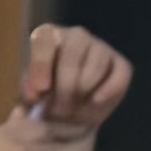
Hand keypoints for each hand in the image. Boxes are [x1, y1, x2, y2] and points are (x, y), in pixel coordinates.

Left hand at [15, 22, 130, 139]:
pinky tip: (96, 102)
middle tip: (59, 110)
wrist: (68, 115)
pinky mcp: (121, 65)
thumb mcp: (31, 96)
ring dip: (84, 93)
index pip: (45, 39)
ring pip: (96, 66)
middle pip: (73, 53)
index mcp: (49, 36)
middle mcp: (76, 36)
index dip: (42, 64)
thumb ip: (30, 91)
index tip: (41, 90)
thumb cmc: (45, 98)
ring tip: (73, 111)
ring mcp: (100, 47)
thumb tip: (36, 93)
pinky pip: (120, 75)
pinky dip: (109, 91)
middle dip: (66, 86)